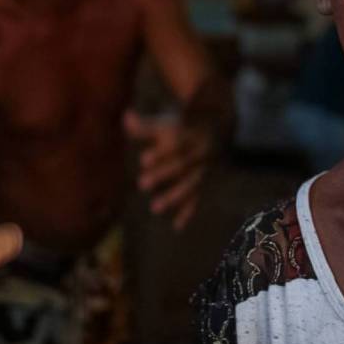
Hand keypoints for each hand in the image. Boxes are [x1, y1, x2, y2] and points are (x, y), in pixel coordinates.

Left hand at [124, 110, 211, 229]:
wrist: (217, 132)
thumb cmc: (181, 128)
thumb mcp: (166, 123)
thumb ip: (145, 125)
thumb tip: (126, 117)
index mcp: (188, 135)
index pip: (175, 143)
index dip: (161, 152)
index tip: (143, 159)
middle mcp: (198, 153)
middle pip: (181, 165)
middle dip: (163, 174)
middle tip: (141, 183)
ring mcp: (202, 170)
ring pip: (189, 184)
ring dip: (173, 197)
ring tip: (154, 208)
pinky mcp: (204, 184)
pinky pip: (197, 198)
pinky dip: (188, 212)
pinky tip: (177, 226)